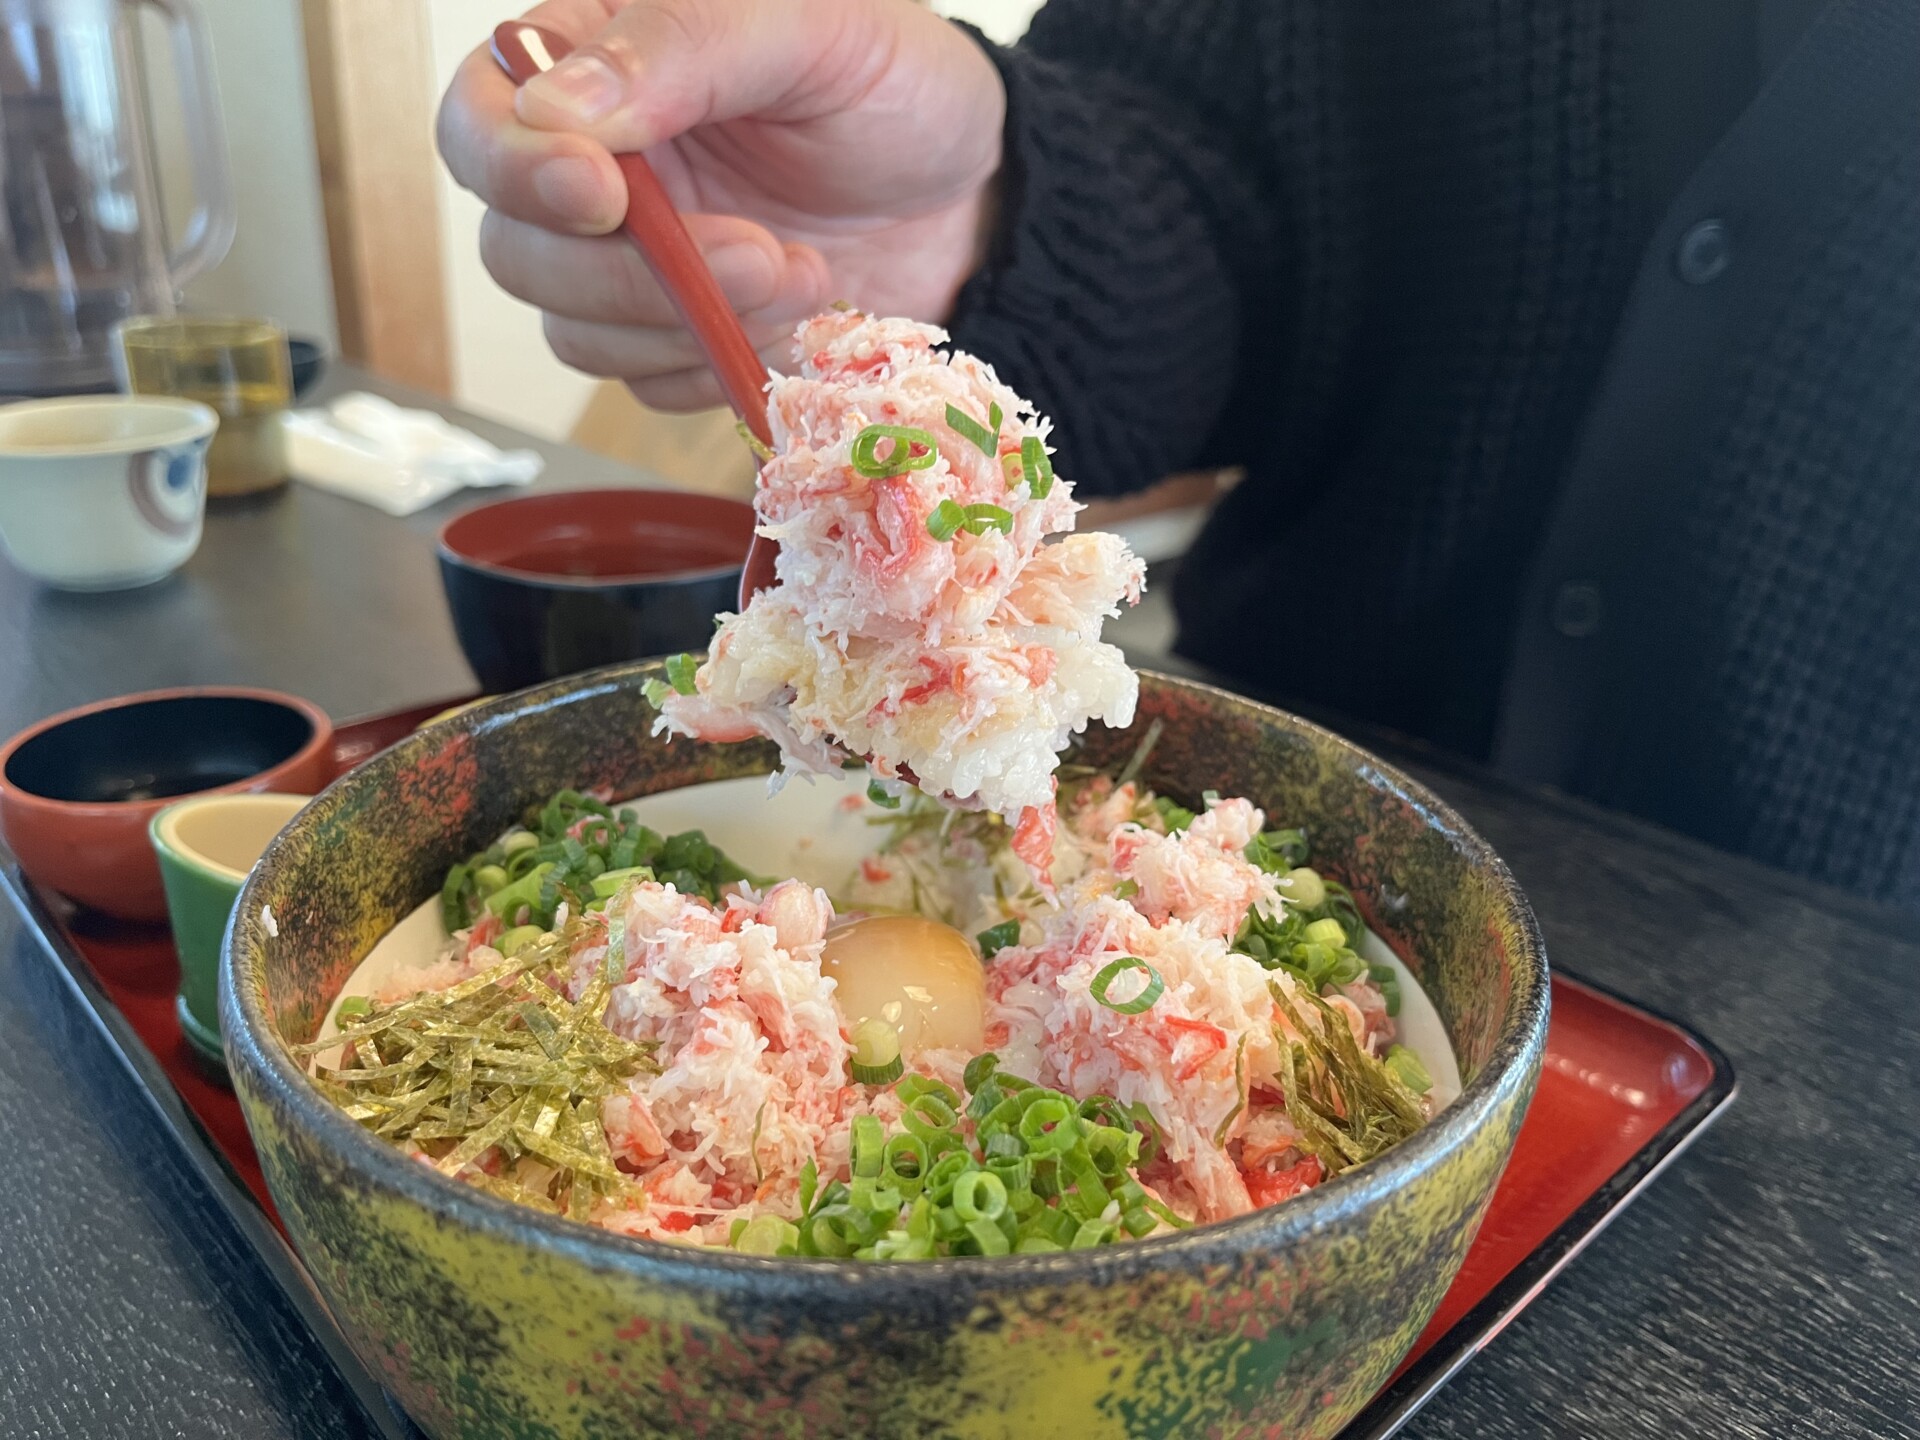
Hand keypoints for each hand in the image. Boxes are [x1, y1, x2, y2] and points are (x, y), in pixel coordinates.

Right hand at [437, 0, 1004, 410]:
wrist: (975, 194)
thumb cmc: (895, 85)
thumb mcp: (808, 25)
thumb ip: (683, 47)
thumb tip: (559, 108)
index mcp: (596, 61)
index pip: (481, 120)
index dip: (518, 169)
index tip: (603, 195)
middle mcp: (595, 168)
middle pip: (515, 249)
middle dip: (629, 273)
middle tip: (755, 254)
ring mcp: (632, 263)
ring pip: (574, 330)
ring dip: (684, 323)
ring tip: (799, 273)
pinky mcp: (678, 338)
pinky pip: (647, 383)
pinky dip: (716, 365)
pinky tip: (792, 319)